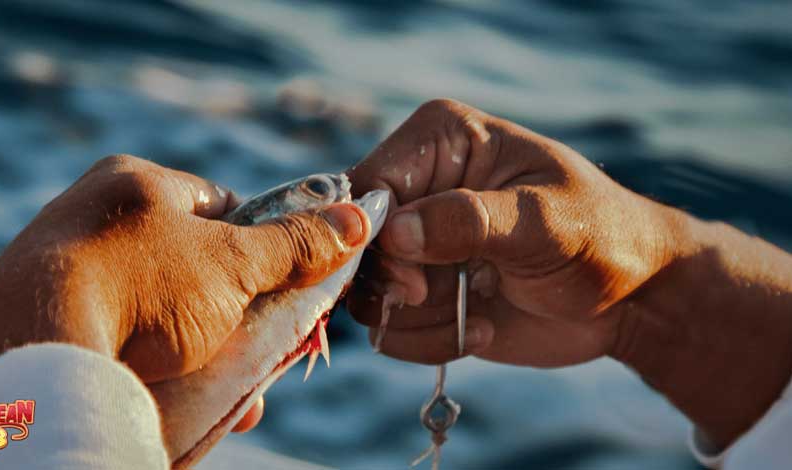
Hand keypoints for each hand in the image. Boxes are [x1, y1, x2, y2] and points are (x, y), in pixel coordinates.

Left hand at [0, 154, 368, 432]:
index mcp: (133, 182)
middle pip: (186, 265)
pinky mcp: (37, 320)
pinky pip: (110, 337)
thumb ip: (295, 244)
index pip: (217, 206)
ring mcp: (57, 269)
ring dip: (196, 350)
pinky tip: (172, 397)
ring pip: (151, 309)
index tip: (273, 288)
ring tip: (226, 391)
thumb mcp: (234, 264)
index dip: (255, 247)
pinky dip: (146, 366)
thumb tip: (358, 219)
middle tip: (253, 351)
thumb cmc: (143, 288)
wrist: (35, 351)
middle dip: (229, 314)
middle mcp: (89, 216)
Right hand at [348, 99, 791, 448]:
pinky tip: (478, 327)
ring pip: (365, 292)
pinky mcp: (420, 291)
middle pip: (353, 242)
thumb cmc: (599, 236)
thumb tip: (393, 233)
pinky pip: (387, 326)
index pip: (367, 185)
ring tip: (476, 316)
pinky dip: (427, 341)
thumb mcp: (542, 222)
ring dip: (415, 320)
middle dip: (395, 285)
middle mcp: (417, 187)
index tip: (415, 283)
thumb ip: (467, 221)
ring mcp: (415, 243)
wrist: (629, 298)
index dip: (374, 238)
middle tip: (440, 300)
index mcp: (440, 142)